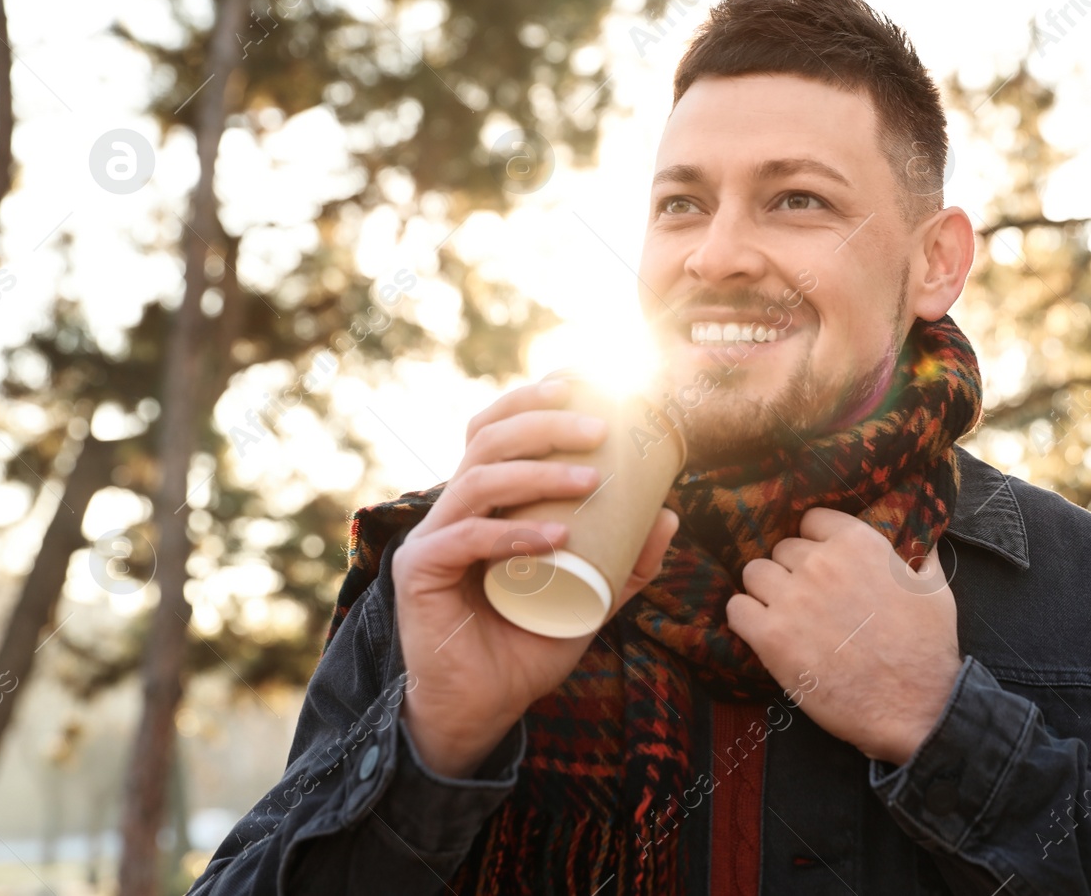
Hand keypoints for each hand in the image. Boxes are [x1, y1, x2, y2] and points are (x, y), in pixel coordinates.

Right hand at [391, 378, 679, 777]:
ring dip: (536, 471)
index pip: (496, 430)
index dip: (528, 399)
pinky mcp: (419, 573)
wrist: (485, 707)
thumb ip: (628, 563)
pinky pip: (465, 539)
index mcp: (484, 502)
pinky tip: (555, 537)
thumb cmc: (529, 645)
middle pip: (488, 440)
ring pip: (477, 479)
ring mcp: (432, 538)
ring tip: (589, 479)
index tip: (577, 384)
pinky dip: (512, 534)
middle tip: (598, 429)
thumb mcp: (591, 600)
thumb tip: (670, 513)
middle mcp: (453, 509)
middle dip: (543, 423)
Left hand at [726, 507, 961, 765]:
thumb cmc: (927, 649)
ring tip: (784, 617)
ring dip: (766, 592)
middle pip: (782, 549)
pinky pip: (736, 610)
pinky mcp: (771, 637)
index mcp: (858, 543)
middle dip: (793, 571)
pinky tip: (764, 634)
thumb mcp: (934, 588)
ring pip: (754, 574)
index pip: (812, 520)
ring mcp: (792, 598)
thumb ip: (920, 556)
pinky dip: (746, 619)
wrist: (916, 707)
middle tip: (809, 602)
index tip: (822, 564)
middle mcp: (819, 563)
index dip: (815, 542)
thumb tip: (922, 539)